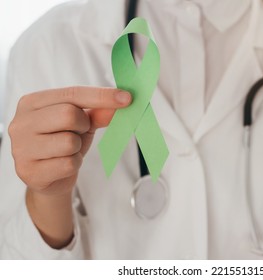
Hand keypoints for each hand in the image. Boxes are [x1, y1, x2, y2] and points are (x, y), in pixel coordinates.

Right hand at [8, 86, 130, 247]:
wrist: (50, 178)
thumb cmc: (63, 143)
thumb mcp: (82, 124)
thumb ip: (99, 112)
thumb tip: (122, 102)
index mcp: (31, 103)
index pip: (72, 93)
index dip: (102, 96)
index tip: (127, 98)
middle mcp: (20, 123)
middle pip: (68, 115)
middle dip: (83, 126)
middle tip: (78, 133)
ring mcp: (21, 148)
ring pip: (69, 142)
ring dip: (77, 148)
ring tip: (67, 151)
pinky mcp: (28, 172)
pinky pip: (68, 164)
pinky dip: (73, 165)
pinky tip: (62, 166)